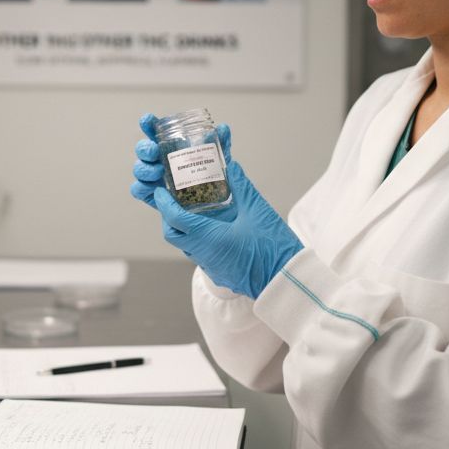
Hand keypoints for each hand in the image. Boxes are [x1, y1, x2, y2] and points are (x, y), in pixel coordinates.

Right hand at [130, 113, 230, 209]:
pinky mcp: (155, 200)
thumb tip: (222, 128)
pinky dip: (141, 187)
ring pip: (140, 169)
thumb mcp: (223, 166)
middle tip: (154, 151)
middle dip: (144, 148)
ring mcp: (157, 181)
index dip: (150, 125)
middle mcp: (163, 164)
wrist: (220, 220)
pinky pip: (139, 191)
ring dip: (144, 167)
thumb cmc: (219, 189)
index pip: (159, 134)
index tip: (147, 120)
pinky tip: (153, 187)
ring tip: (158, 172)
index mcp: (176, 151)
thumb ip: (221, 148)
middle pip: (144, 150)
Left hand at [154, 161, 302, 298]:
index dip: (164, 204)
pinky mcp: (221, 273)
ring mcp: (212, 267)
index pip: (175, 219)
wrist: (287, 281)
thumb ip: (241, 186)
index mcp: (208, 238)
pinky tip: (212, 228)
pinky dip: (199, 240)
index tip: (160, 191)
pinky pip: (201, 254)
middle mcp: (204, 255)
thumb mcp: (257, 210)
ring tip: (192, 210)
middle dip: (169, 217)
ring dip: (185, 229)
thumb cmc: (273, 248)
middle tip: (174, 200)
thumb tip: (231, 167)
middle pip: (174, 235)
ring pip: (187, 246)